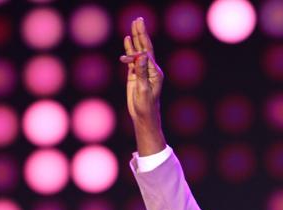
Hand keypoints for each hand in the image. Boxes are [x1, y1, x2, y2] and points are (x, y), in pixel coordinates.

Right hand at [120, 17, 165, 153]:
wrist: (143, 117)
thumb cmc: (146, 106)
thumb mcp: (144, 89)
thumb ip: (142, 72)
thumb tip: (142, 55)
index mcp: (155, 72)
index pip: (147, 53)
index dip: (141, 41)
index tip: (134, 31)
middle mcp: (150, 69)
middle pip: (145, 47)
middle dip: (141, 33)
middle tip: (138, 19)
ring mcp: (143, 71)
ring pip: (138, 52)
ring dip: (135, 39)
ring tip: (133, 25)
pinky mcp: (136, 75)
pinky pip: (132, 60)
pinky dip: (129, 50)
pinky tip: (128, 41)